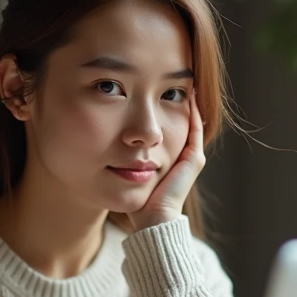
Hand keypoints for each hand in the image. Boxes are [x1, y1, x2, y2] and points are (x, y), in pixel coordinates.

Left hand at [129, 88, 205, 231]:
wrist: (152, 220)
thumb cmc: (136, 202)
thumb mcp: (127, 172)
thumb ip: (122, 158)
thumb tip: (102, 140)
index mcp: (168, 159)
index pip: (167, 126)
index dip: (160, 106)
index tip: (149, 87)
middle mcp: (182, 156)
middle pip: (180, 120)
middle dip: (172, 99)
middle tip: (165, 76)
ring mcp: (191, 157)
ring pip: (190, 121)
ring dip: (184, 100)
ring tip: (179, 79)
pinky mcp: (193, 159)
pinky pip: (194, 128)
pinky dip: (191, 110)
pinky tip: (186, 92)